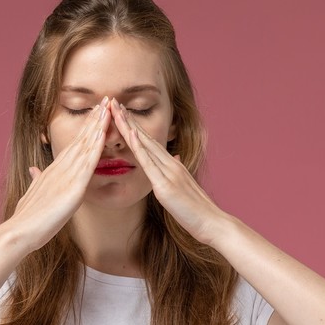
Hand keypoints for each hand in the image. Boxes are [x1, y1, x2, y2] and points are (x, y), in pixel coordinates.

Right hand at [7, 96, 111, 251]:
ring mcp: (66, 176)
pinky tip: (103, 133)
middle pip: (81, 138)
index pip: (73, 145)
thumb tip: (35, 170)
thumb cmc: (27, 218)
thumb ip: (37, 180)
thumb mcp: (33, 194)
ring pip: (85, 145)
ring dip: (98, 125)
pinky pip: (87, 163)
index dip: (85, 128)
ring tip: (108, 107)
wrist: (19, 231)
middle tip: (106, 100)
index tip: (94, 113)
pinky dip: (96, 146)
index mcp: (53, 171)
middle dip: (94, 119)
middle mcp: (60, 168)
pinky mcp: (73, 187)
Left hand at [109, 98, 230, 245]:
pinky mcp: (165, 185)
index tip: (121, 112)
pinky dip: (139, 148)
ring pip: (145, 145)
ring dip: (129, 127)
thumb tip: (175, 156)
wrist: (212, 222)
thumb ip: (177, 170)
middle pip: (145, 137)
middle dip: (128, 119)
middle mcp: (170, 163)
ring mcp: (168, 172)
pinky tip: (131, 135)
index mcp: (172, 164)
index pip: (149, 141)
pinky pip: (149, 163)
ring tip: (116, 111)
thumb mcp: (184, 186)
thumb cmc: (196, 210)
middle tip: (113, 102)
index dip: (134, 126)